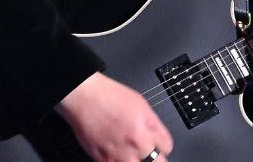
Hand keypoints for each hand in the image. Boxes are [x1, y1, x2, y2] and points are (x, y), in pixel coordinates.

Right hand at [55, 72, 173, 161]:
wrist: (85, 98)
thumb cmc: (109, 97)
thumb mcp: (141, 105)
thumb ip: (152, 125)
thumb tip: (158, 138)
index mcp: (148, 127)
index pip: (167, 147)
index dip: (162, 146)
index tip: (157, 145)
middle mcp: (137, 143)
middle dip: (154, 158)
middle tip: (147, 154)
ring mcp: (121, 154)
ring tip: (130, 154)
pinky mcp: (104, 161)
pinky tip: (116, 153)